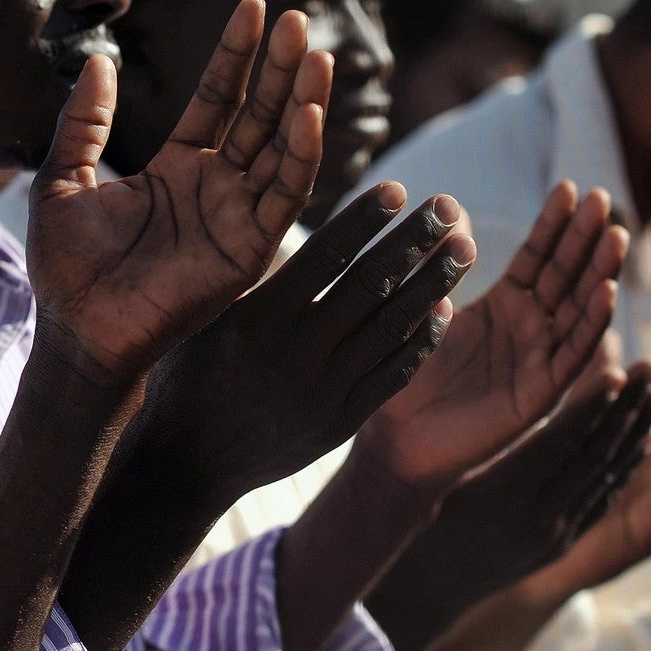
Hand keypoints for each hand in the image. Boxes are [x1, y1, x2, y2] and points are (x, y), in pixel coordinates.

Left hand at [29, 0, 330, 378]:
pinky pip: (283, 197)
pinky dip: (301, 157)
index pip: (217, 98)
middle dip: (280, 67)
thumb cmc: (65, 266)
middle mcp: (215, 187)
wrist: (75, 331)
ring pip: (282, 149)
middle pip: (258, 114)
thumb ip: (83, 122)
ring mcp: (236, 217)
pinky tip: (307, 115)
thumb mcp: (62, 179)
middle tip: (299, 17)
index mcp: (176, 167)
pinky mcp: (249, 252)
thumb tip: (99, 60)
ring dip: (302, 102)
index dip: (236, 55)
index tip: (254, 7)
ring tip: (316, 53)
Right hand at [133, 182, 474, 503]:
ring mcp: (324, 390)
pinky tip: (445, 309)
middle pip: (371, 286)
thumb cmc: (187, 375)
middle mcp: (298, 351)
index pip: (326, 256)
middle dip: (415, 242)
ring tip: (464, 248)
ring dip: (434, 284)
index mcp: (261, 317)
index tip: (398, 188)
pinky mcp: (340, 423)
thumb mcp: (205, 318)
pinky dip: (422, 341)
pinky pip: (393, 376)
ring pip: (393, 328)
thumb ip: (255, 279)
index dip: (366, 220)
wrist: (186, 461)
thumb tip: (297, 226)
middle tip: (450, 206)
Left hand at [357, 182, 629, 497]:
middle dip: (587, 238)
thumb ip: (440, 263)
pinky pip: (572, 355)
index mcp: (504, 306)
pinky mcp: (539, 394)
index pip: (538, 257)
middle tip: (604, 198)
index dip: (556, 224)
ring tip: (615, 236)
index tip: (571, 186)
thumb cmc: (407, 374)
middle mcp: (530, 330)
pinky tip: (606, 292)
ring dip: (600, 273)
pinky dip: (592, 323)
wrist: (397, 439)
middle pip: (566, 276)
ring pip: (579, 310)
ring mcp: (539, 361)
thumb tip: (448, 204)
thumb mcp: (423, 307)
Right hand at [361, 360, 650, 650]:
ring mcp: (553, 535)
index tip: (618, 370)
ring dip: (636, 434)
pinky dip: (625, 469)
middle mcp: (536, 516)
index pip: (560, 442)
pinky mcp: (560, 546)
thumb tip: (500, 382)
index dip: (592, 405)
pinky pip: (602, 502)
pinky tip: (643, 444)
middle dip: (627, 409)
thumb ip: (475, 436)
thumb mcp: (439, 473)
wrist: (422, 587)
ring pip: (606, 477)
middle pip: (594, 455)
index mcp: (502, 493)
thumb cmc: (415, 517)